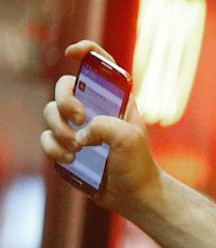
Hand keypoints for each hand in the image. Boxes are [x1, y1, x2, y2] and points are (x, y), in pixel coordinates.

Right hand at [40, 40, 159, 214]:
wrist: (132, 195)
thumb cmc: (137, 163)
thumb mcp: (129, 138)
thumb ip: (105, 125)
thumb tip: (81, 132)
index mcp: (114, 99)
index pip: (99, 65)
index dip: (86, 52)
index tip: (72, 53)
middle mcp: (93, 108)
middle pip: (64, 86)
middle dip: (65, 100)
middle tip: (80, 118)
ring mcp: (77, 126)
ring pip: (49, 113)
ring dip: (59, 130)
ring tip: (79, 149)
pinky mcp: (65, 145)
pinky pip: (45, 138)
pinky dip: (53, 148)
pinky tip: (71, 159)